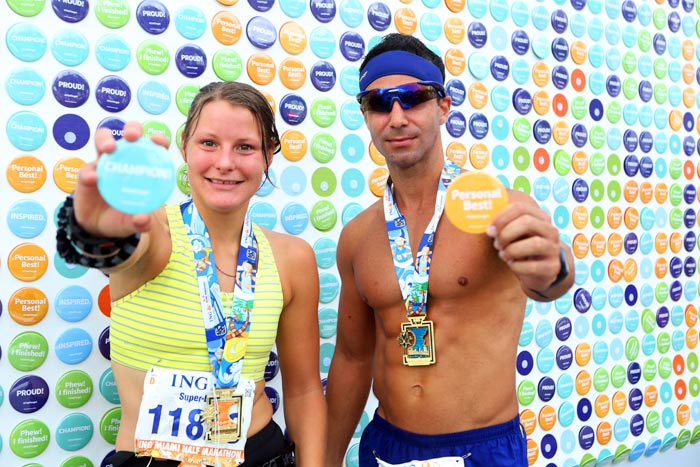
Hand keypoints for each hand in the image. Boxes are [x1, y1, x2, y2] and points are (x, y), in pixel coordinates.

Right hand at [72, 122, 170, 237]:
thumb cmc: (123, 217)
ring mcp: (104, 165)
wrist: (98, 227)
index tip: (157, 141)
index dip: (157, 140)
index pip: (153, 148)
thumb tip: (143, 219)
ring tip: (109, 149)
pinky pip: (86, 170)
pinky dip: (89, 173)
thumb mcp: (134, 222)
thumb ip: (141, 222)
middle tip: (132, 136)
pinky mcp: (87, 174)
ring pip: (103, 142)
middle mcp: (124, 160)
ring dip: (105, 140)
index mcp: (142, 168)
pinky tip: (93, 179)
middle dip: (132, 130)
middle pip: (128, 136)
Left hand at [486, 199, 562, 292]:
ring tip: (504, 255)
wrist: (540, 271)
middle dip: (506, 233)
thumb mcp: (514, 232)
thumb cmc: (521, 247)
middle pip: (527, 222)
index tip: (490, 230)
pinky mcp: (552, 267)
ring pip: (535, 244)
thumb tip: (482, 217)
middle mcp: (550, 231)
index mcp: (540, 217)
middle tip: (497, 243)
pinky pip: (532, 266)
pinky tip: (513, 265)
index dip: (501, 217)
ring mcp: (553, 249)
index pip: (520, 208)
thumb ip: (502, 223)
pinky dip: (517, 267)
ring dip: (512, 250)